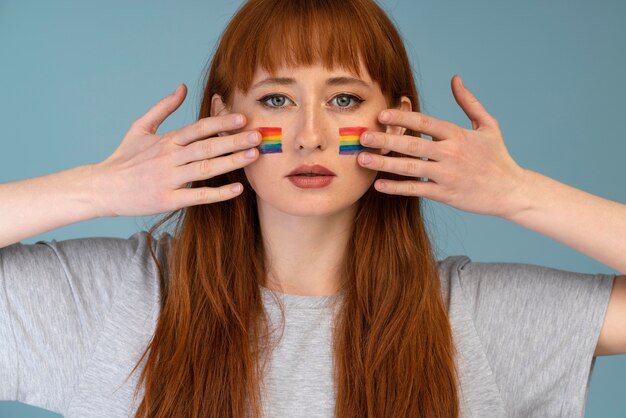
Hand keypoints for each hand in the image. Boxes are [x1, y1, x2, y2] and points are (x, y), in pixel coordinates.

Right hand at [90, 84, 260, 216]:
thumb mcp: (139, 127)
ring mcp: (169, 180)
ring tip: (253, 156)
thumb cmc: (124, 158)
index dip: (220, 123)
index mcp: (165, 140)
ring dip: (231, 162)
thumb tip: (182, 87)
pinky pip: (198, 196)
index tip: (242, 118)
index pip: (197, 128)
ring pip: (205, 169)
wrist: (102, 188)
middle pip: (206, 147)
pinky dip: (218, 193)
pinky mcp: (168, 200)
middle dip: (234, 141)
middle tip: (258, 136)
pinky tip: (238, 188)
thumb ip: (163, 107)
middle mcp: (169, 158)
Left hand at [357, 75, 527, 217]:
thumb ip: (468, 102)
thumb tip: (455, 78)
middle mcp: (451, 154)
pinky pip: (416, 190)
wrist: (510, 190)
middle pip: (413, 145)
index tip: (381, 115)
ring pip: (410, 168)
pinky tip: (379, 185)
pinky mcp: (445, 194)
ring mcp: (447, 175)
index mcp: (458, 135)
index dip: (402, 118)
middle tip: (363, 137)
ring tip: (363, 160)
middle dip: (386, 140)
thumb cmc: (497, 157)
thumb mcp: (487, 126)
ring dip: (384, 164)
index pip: (425, 123)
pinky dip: (397, 188)